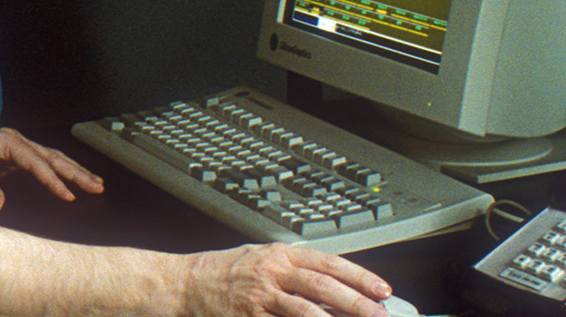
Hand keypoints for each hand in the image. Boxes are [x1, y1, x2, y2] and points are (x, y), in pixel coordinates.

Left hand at [0, 128, 104, 211]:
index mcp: (6, 141)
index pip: (36, 162)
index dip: (53, 181)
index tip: (68, 196)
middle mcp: (14, 140)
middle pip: (52, 156)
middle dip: (76, 172)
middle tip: (97, 186)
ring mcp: (15, 148)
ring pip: (51, 158)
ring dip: (73, 170)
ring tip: (95, 183)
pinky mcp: (13, 158)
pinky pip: (43, 164)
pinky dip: (59, 172)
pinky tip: (71, 180)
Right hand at [181, 243, 390, 316]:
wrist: (183, 284)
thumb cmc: (222, 272)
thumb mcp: (260, 258)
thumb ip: (293, 269)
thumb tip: (333, 286)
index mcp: (279, 254)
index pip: (328, 262)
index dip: (359, 276)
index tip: (382, 289)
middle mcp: (271, 273)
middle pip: (323, 287)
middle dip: (357, 303)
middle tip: (381, 314)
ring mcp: (260, 298)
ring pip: (306, 311)